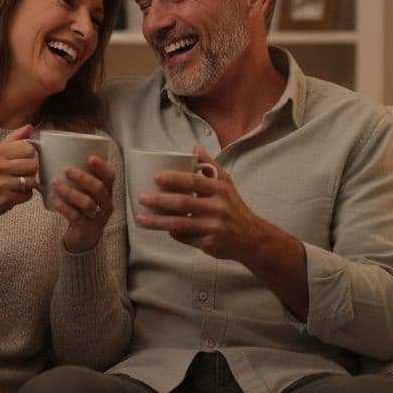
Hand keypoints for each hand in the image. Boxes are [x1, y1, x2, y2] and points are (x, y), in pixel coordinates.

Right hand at [0, 125, 39, 218]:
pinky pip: (28, 195)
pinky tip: (15, 192)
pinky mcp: (6, 199)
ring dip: (28, 183)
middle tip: (20, 172)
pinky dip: (24, 194)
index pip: (28, 148)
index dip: (28, 154)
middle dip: (30, 169)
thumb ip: (13, 139)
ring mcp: (2, 184)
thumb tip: (29, 127)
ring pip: (32, 180)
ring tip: (18, 183)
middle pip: (33, 164)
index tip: (21, 158)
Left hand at [50, 155, 115, 252]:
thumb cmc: (82, 208)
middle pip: (99, 189)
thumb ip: (79, 177)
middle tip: (66, 169)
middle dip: (83, 177)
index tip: (91, 157)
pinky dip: (62, 205)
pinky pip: (75, 216)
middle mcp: (106, 204)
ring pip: (87, 203)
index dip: (102, 167)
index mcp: (107, 192)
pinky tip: (52, 197)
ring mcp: (97, 218)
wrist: (83, 237)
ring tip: (55, 182)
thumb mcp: (86, 193)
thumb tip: (57, 152)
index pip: (110, 177)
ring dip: (70, 191)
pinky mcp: (86, 229)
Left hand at [134, 146, 267, 263]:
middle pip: (183, 203)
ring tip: (140, 218)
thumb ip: (210, 166)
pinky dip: (171, 232)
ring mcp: (213, 228)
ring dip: (157, 221)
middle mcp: (218, 208)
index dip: (174, 178)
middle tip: (141, 197)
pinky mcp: (209, 244)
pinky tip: (161, 228)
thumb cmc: (234, 207)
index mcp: (220, 190)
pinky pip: (184, 237)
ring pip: (179, 224)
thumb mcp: (227, 184)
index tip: (156, 176)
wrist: (252, 238)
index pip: (194, 181)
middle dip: (159, 200)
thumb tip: (195, 148)